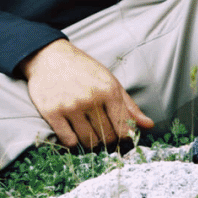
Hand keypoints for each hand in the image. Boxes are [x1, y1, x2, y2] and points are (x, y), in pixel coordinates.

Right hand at [19, 39, 153, 148]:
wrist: (48, 56)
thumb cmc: (83, 69)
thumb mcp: (109, 80)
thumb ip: (128, 105)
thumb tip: (148, 125)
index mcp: (108, 89)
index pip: (124, 128)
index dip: (124, 137)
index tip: (119, 136)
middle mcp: (91, 98)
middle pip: (107, 137)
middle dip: (107, 140)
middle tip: (102, 132)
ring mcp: (71, 106)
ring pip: (89, 142)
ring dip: (90, 142)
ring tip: (88, 130)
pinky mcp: (52, 113)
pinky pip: (69, 141)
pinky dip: (73, 141)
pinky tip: (73, 130)